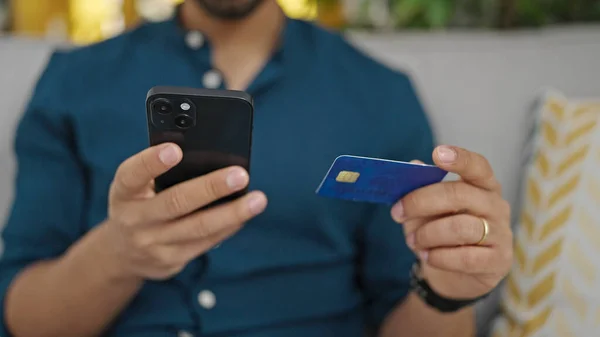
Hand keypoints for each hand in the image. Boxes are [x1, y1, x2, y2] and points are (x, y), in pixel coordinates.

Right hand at [103, 143, 267, 280]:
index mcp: (123, 193)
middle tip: (241, 175)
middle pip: (176, 203)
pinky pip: (205, 243)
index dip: (152, 162)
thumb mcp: (136, 187)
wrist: (122, 254)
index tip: (175, 149)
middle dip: (211, 188)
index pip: (132, 175)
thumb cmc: (139, 204)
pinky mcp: (171, 261)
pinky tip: (244, 215)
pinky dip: (228, 227)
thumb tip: (210, 157)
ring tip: (258, 200)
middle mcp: (134, 220)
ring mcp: (153, 244)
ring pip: (198, 228)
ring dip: (232, 213)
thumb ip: (161, 172)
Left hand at [391, 146, 512, 299]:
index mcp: (482, 185)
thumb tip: (412, 166)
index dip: (459, 159)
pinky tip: (428, 256)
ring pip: (459, 227)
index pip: (477, 166)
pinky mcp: (499, 260)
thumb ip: (421, 190)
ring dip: (427, 234)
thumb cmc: (441, 233)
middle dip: (421, 202)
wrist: (456, 275)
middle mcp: (496, 205)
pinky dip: (439, 257)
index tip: (437, 153)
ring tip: (412, 240)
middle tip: (397, 213)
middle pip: (459, 194)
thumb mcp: (427, 211)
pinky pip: (465, 257)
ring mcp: (501, 233)